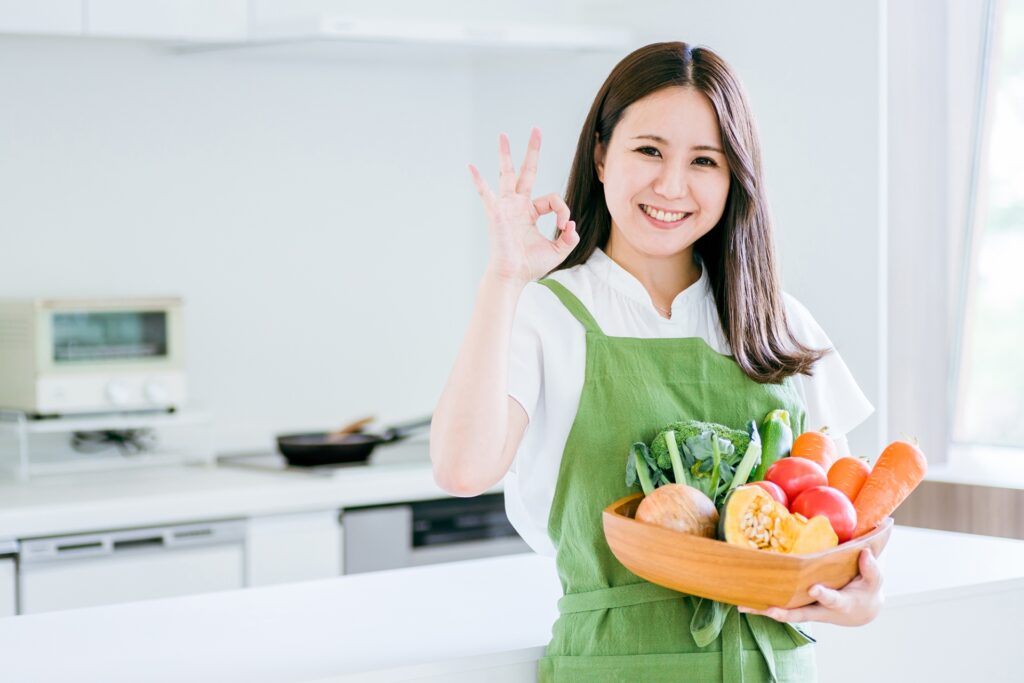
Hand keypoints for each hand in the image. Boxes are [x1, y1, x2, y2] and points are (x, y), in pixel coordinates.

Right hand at [469, 128, 578, 285]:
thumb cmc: (531, 265)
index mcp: (531, 212)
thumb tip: (572, 224)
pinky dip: (478, 181)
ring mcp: (506, 207)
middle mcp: (518, 205)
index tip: (564, 226)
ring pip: (507, 174)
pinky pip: (486, 194)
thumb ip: (569, 237)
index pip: (553, 199)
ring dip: (505, 154)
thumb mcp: (558, 250)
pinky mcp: (497, 213)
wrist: (513, 276)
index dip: (563, 210)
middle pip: (526, 172)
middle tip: (536, 130)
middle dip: (532, 151)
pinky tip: (471, 166)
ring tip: (503, 135)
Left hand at [738, 548, 883, 626]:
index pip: (831, 599)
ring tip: (743, 606)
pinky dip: (763, 605)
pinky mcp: (799, 606)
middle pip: (800, 614)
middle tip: (767, 609)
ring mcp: (808, 609)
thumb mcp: (874, 581)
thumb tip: (865, 553)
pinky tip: (743, 599)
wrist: (861, 610)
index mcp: (841, 603)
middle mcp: (820, 609)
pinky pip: (780, 607)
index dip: (823, 595)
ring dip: (764, 610)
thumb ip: (870, 569)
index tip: (814, 588)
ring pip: (785, 613)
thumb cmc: (867, 591)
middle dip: (783, 612)